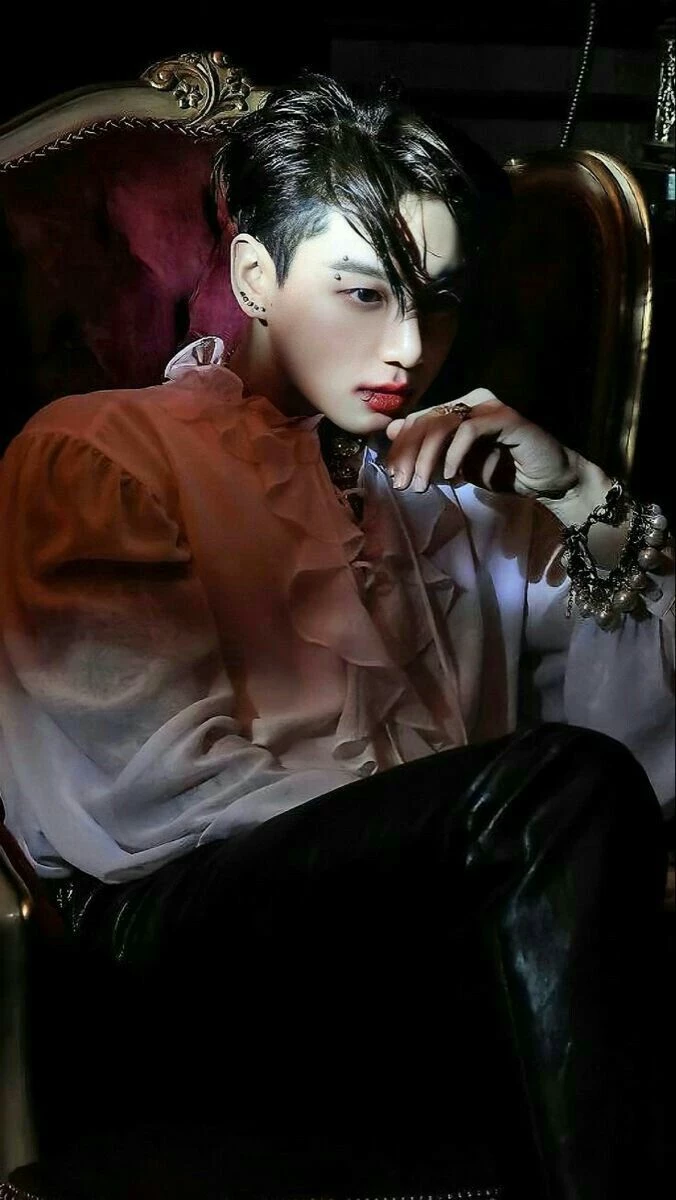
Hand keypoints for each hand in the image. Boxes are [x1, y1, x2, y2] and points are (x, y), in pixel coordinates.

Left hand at [384, 387, 579, 499]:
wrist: (548, 480)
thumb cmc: (504, 472)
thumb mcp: (456, 466)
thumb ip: (428, 451)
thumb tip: (391, 433)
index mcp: (458, 410)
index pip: (418, 421)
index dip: (401, 447)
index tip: (392, 477)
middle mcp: (472, 401)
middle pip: (426, 421)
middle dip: (408, 455)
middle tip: (402, 484)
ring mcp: (489, 406)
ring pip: (442, 425)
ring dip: (426, 458)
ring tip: (421, 485)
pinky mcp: (506, 418)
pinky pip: (469, 431)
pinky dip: (455, 454)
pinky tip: (451, 476)